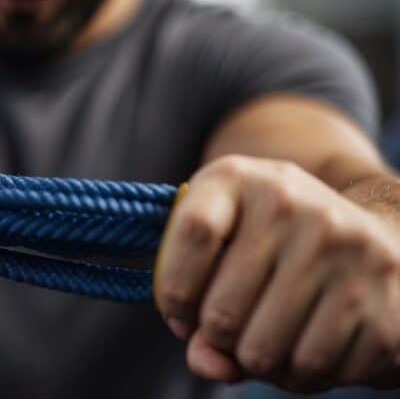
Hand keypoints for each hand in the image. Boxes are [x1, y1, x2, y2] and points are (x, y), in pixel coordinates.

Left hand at [154, 155, 399, 392]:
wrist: (376, 235)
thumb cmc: (272, 246)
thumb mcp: (222, 247)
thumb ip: (195, 304)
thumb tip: (211, 364)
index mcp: (238, 178)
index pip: (195, 232)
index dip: (175, 290)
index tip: (180, 317)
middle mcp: (294, 205)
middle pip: (222, 311)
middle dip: (217, 339)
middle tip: (231, 332)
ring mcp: (344, 249)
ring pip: (264, 351)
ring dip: (257, 363)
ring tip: (267, 340)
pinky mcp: (383, 300)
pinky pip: (314, 370)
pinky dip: (300, 376)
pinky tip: (306, 347)